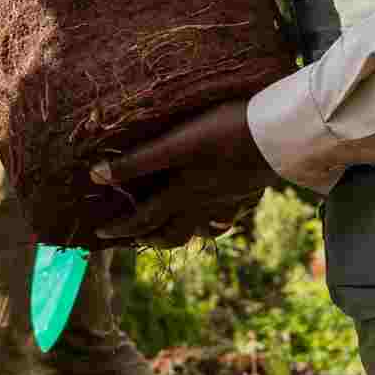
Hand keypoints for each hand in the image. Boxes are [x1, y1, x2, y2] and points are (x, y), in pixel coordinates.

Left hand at [87, 96, 277, 241]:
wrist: (279, 136)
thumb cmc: (224, 133)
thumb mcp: (176, 144)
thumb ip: (137, 161)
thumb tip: (95, 175)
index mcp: (182, 193)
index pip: (144, 218)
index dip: (120, 228)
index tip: (100, 233)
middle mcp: (203, 204)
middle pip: (173, 233)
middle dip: (150, 238)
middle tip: (135, 240)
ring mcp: (228, 201)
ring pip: (201, 228)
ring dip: (181, 233)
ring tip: (171, 231)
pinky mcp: (248, 192)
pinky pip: (228, 217)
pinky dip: (215, 223)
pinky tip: (213, 218)